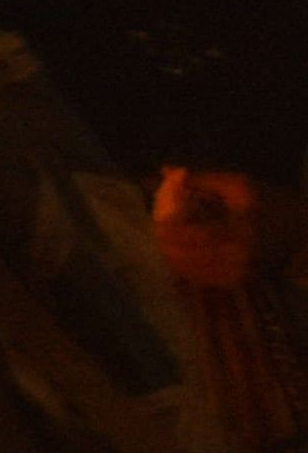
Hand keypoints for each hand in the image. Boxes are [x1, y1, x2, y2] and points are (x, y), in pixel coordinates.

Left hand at [161, 168, 273, 292]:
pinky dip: (182, 263)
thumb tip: (165, 170)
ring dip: (170, 251)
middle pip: (183, 254)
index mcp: (238, 230)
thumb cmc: (266, 203)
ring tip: (169, 235)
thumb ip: (200, 179)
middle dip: (164, 239)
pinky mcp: (234, 282)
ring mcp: (235, 273)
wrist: (298, 233)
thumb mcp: (237, 185)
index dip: (167, 227)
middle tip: (159, 223)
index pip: (191, 235)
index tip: (158, 215)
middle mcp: (236, 256)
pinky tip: (182, 249)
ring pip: (185, 268)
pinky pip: (196, 277)